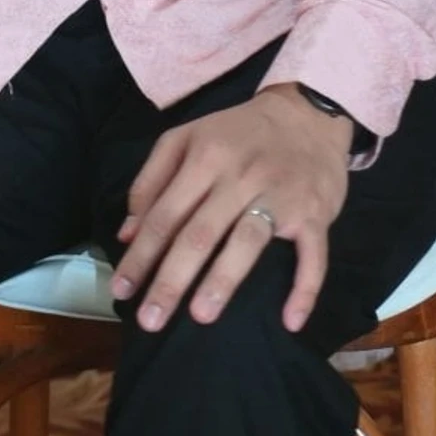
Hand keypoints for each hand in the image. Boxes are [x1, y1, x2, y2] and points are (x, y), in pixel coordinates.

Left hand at [113, 86, 351, 336]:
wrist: (308, 114)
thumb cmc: (238, 135)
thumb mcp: (188, 138)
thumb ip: (152, 181)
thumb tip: (128, 234)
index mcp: (205, 156)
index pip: (165, 213)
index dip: (140, 254)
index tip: (121, 292)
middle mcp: (240, 175)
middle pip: (200, 232)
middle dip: (171, 279)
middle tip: (150, 321)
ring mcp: (280, 194)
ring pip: (248, 240)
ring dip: (223, 279)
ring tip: (200, 316)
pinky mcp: (314, 212)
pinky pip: (312, 253)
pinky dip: (305, 287)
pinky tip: (291, 320)